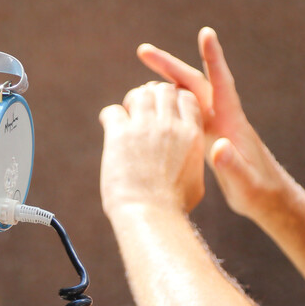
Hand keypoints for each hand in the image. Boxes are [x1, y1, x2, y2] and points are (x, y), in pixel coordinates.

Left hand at [99, 82, 205, 217]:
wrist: (151, 215)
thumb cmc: (173, 206)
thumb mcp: (195, 180)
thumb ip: (192, 160)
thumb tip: (187, 159)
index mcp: (192, 135)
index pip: (186, 98)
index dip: (174, 100)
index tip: (163, 111)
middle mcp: (170, 126)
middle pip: (163, 90)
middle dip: (152, 96)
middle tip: (141, 111)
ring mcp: (145, 128)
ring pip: (139, 95)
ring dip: (131, 102)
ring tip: (125, 118)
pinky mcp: (120, 134)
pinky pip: (112, 111)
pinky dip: (109, 116)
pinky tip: (109, 128)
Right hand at [136, 27, 291, 219]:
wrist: (268, 200)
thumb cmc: (259, 192)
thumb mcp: (245, 183)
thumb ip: (232, 165)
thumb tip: (219, 145)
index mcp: (232, 123)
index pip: (221, 84)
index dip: (214, 59)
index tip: (206, 33)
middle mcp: (224, 117)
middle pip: (195, 83)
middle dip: (170, 66)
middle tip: (143, 51)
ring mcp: (216, 125)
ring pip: (188, 94)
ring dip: (166, 78)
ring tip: (143, 65)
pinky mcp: (210, 134)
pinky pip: (186, 110)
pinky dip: (169, 99)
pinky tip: (154, 99)